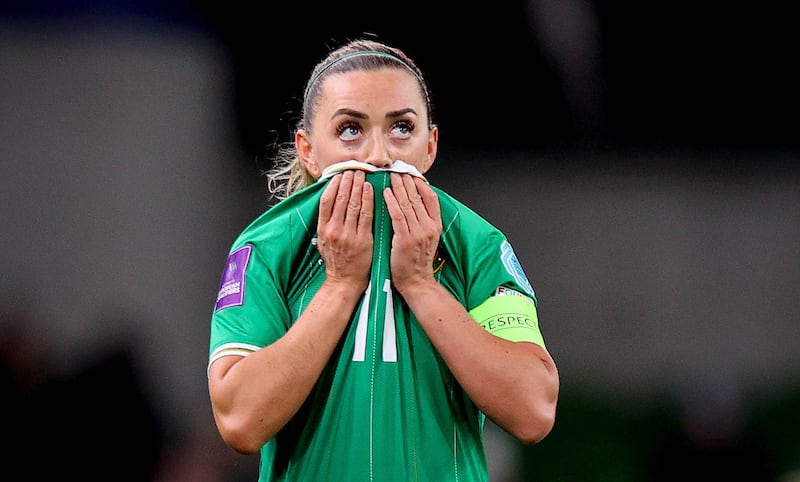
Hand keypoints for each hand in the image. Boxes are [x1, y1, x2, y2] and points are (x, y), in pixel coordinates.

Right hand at [317, 170, 373, 290]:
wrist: (344, 281)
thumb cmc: (336, 260)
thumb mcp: (323, 240)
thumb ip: (326, 222)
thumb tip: (330, 201)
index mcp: (322, 229)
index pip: (326, 200)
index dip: (334, 185)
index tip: (340, 174)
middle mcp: (333, 230)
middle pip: (340, 199)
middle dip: (348, 181)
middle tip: (354, 169)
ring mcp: (348, 235)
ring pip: (353, 204)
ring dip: (358, 186)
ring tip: (363, 174)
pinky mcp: (362, 240)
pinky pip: (366, 215)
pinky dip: (368, 200)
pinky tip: (370, 189)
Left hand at [383, 173, 441, 293]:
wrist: (416, 282)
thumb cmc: (417, 261)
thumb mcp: (427, 238)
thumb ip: (423, 221)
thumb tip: (414, 203)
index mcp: (435, 225)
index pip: (431, 197)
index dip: (420, 184)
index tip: (411, 174)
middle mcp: (428, 227)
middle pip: (417, 197)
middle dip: (406, 181)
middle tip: (397, 169)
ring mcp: (418, 233)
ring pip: (407, 204)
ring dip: (398, 187)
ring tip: (390, 176)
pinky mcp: (405, 239)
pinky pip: (398, 216)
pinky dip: (392, 203)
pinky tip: (386, 193)